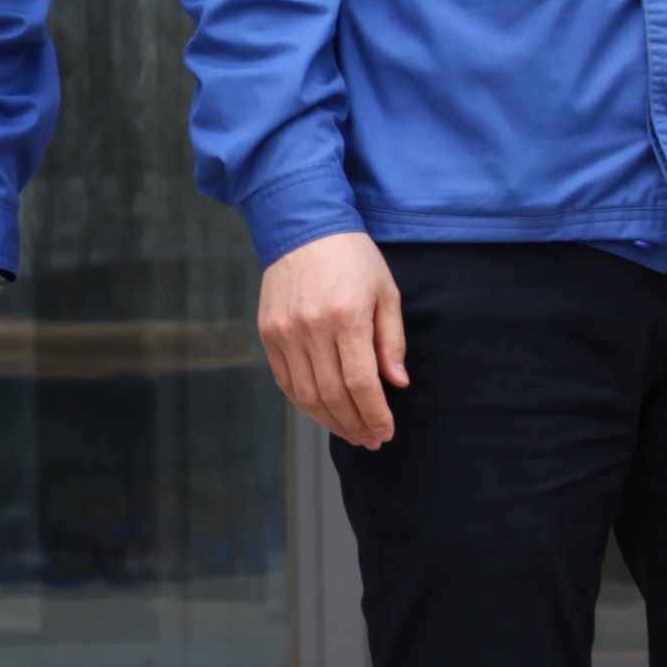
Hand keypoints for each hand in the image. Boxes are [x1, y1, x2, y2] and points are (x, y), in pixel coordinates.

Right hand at [257, 229, 408, 447]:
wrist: (303, 226)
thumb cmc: (353, 258)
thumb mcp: (386, 292)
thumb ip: (392, 340)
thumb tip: (397, 383)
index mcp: (347, 316)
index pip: (361, 383)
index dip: (375, 415)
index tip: (387, 431)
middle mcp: (311, 328)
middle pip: (332, 396)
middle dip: (355, 425)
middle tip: (372, 440)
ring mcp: (284, 332)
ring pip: (306, 395)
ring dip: (331, 421)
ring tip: (352, 432)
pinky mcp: (268, 332)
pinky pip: (286, 381)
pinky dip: (306, 403)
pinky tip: (325, 412)